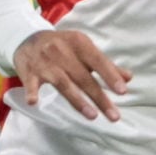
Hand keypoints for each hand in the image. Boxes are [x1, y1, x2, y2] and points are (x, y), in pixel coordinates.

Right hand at [13, 30, 130, 121]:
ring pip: (63, 83)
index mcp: (78, 42)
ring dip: (77, 100)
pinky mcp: (29, 72)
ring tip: (92, 116)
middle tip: (114, 116)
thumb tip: (128, 78)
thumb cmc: (62, 46)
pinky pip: (30, 83)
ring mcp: (44, 62)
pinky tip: (34, 102)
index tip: (122, 92)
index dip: (110, 76)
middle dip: (99, 97)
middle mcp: (62, 50)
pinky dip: (32, 92)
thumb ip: (105, 64)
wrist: (27, 38)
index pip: (97, 60)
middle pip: (83, 77)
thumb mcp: (83, 49)